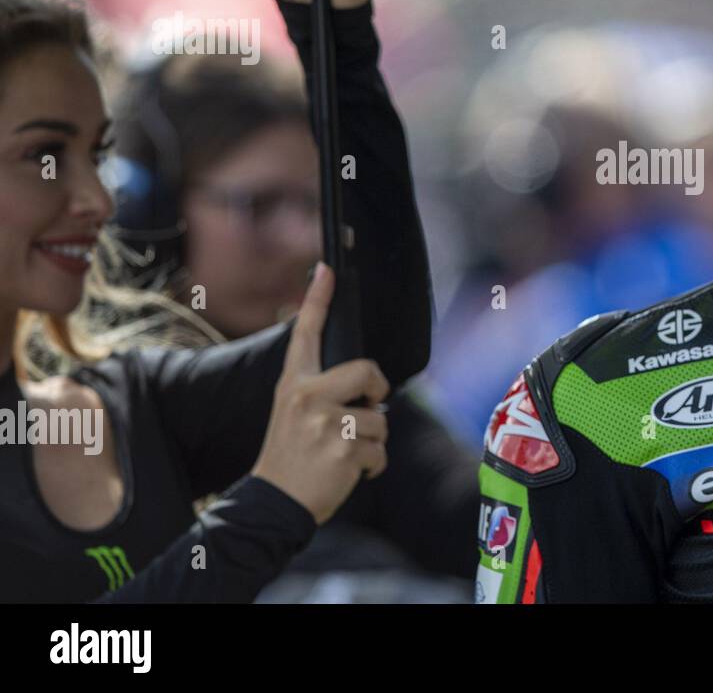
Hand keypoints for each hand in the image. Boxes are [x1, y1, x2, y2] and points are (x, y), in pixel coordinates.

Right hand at [251, 263, 388, 524]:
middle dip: (378, 392)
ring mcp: (325, 423)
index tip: (328, 268)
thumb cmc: (291, 456)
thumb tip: (364, 379)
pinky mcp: (343, 450)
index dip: (318, 299)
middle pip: (368, 371)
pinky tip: (350, 473)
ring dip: (372, 442)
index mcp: (294, 384)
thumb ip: (320, 391)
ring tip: (343, 455)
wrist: (273, 503)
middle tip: (367, 407)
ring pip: (380, 420)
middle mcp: (307, 397)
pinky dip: (373, 467)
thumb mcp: (293, 413)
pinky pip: (381, 451)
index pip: (306, 333)